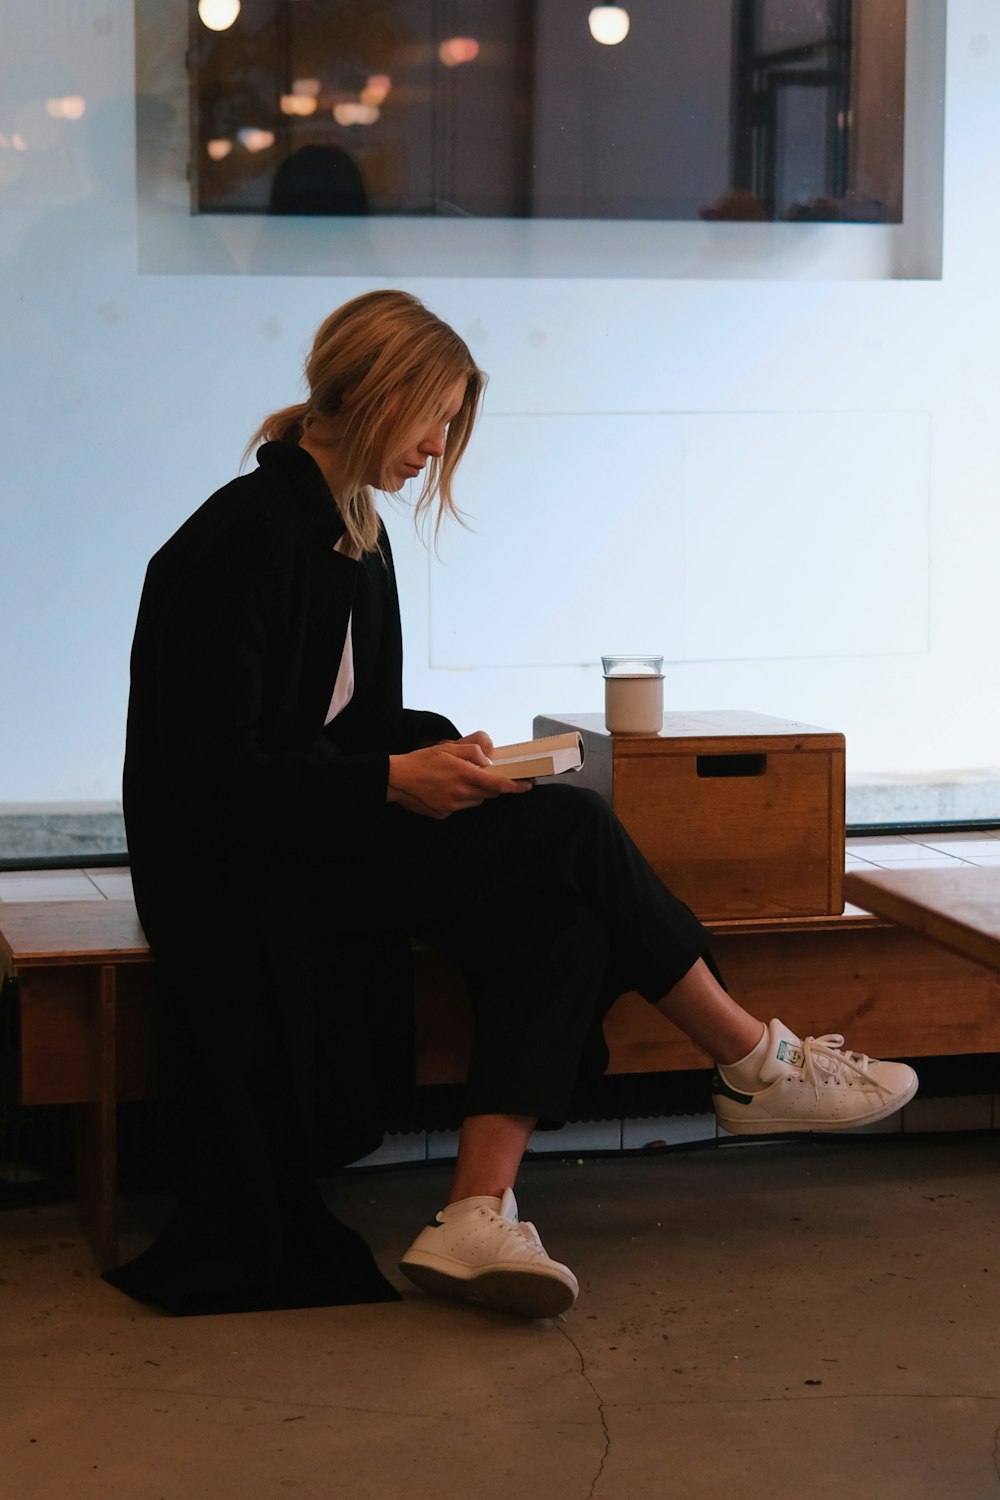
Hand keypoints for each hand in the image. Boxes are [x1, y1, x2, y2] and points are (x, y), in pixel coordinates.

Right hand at [386, 739, 531, 818]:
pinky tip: (442, 790)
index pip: (498, 784)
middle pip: (488, 793)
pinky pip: (459, 808)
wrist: (396, 779)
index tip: (527, 785)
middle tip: (478, 775)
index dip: (515, 786)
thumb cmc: (422, 761)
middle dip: (490, 785)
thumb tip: (488, 761)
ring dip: (473, 792)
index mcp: (465, 774)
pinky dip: (457, 800)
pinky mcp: (444, 815)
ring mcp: (453, 806)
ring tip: (453, 781)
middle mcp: (462, 793)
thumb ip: (472, 752)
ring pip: (474, 801)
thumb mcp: (448, 747)